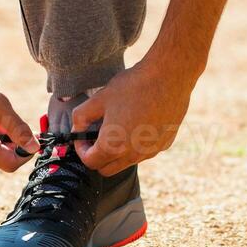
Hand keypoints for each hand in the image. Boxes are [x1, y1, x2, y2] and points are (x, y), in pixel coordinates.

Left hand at [71, 58, 195, 174]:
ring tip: (119, 126)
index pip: (90, 162)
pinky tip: (140, 121)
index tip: (82, 137)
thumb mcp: (100, 98)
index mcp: (113, 146)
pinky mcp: (164, 144)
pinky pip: (145, 151)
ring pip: (127, 161)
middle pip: (107, 169)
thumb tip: (77, 128)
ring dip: (118, 151)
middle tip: (96, 137)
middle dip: (98, 156)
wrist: (169, 77)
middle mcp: (133, 155)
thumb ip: (81, 116)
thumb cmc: (133, 86)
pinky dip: (137, 144)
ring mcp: (151, 152)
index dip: (81, 150)